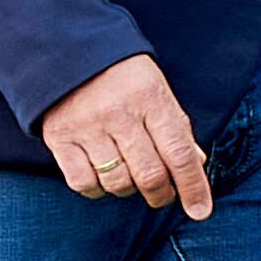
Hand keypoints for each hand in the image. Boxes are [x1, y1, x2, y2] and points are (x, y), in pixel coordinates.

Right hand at [38, 55, 212, 216]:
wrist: (68, 50)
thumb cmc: (122, 76)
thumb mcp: (157, 91)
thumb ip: (176, 128)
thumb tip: (197, 164)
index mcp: (150, 98)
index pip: (179, 153)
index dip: (193, 186)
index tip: (200, 210)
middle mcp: (119, 113)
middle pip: (150, 175)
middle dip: (161, 194)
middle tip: (162, 194)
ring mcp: (87, 126)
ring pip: (118, 183)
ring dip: (129, 189)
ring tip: (130, 176)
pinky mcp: (59, 137)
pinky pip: (83, 183)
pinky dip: (97, 189)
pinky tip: (102, 175)